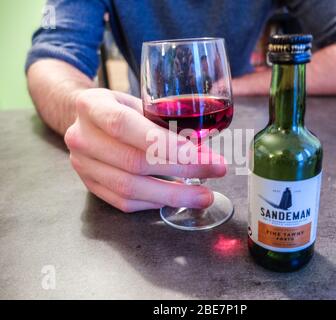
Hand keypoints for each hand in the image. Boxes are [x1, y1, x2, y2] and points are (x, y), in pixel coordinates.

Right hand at [64, 89, 225, 211]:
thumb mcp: (135, 101)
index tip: (198, 153)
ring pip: (130, 188)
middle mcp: (82, 138)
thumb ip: (163, 119)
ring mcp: (83, 166)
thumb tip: (205, 143)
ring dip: (172, 194)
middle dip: (182, 169)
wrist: (82, 121)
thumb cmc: (117, 108)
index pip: (124, 126)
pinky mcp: (90, 185)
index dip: (162, 142)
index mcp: (92, 106)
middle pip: (133, 162)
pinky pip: (124, 202)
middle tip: (215, 170)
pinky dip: (154, 202)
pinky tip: (176, 198)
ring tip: (203, 195)